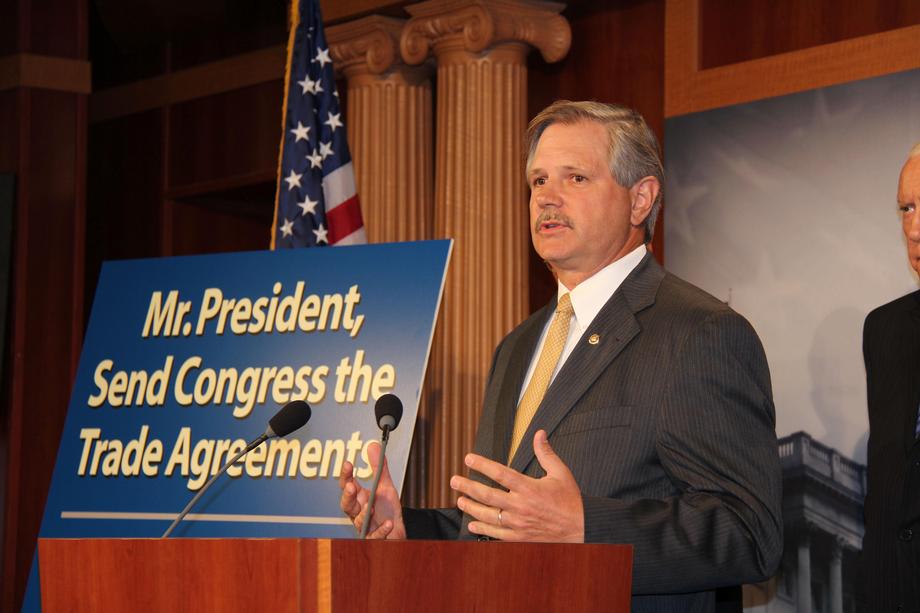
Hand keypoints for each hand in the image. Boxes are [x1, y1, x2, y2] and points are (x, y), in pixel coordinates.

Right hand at [339, 441, 406, 538]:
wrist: (396, 531)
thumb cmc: (386, 510)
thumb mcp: (384, 485)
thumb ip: (379, 467)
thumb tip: (373, 446)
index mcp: (359, 498)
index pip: (347, 485)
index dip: (346, 475)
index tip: (347, 464)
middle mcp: (358, 512)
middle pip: (347, 505)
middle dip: (347, 496)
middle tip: (351, 486)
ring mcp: (365, 526)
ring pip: (358, 522)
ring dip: (363, 514)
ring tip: (370, 507)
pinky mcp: (375, 538)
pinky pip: (375, 535)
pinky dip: (381, 530)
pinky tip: (389, 523)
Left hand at [450, 430, 583, 541]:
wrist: (581, 528)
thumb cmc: (570, 500)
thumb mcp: (561, 473)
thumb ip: (546, 453)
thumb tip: (539, 433)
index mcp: (529, 488)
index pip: (500, 474)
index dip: (482, 465)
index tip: (468, 459)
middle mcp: (521, 506)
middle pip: (487, 495)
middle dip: (468, 487)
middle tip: (454, 480)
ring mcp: (519, 524)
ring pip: (488, 516)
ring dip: (471, 508)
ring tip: (460, 501)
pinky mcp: (520, 537)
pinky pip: (497, 534)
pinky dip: (483, 530)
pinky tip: (472, 525)